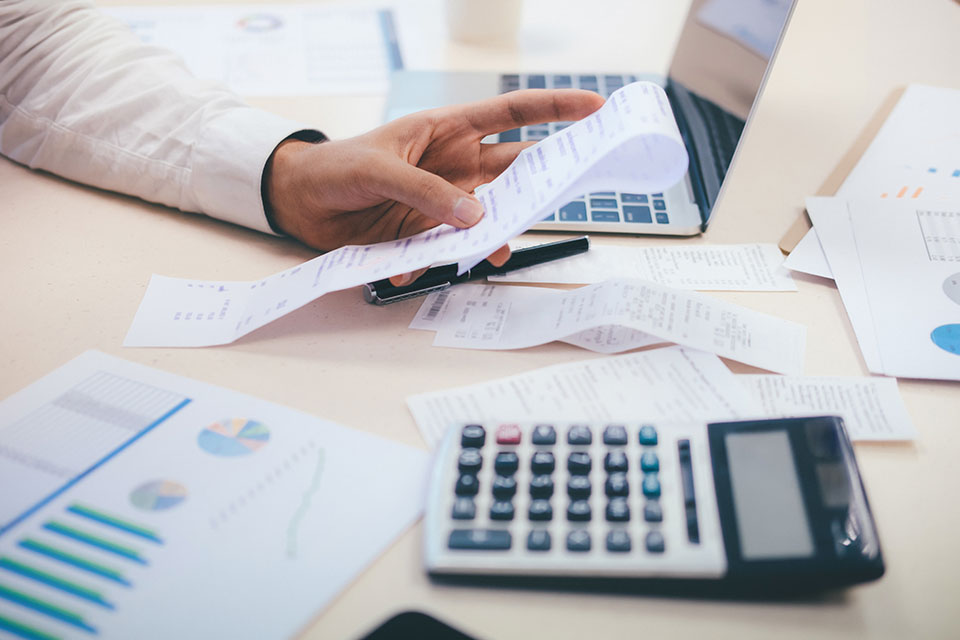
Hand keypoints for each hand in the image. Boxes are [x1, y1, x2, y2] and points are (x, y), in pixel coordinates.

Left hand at [264, 89, 604, 283]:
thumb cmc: (338, 166)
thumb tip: (474, 218)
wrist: (301, 202)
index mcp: (451, 130)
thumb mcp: (380, 168)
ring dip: (490, 238)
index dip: (558, 108)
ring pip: (488, 221)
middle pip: (516, 170)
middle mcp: (458, 167)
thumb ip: (427, 192)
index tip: (597, 109)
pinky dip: (432, 264)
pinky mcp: (428, 237)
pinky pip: (447, 253)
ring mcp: (446, 205)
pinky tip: (405, 266)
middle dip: (543, 181)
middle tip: (567, 191)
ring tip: (486, 254)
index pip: (515, 113)